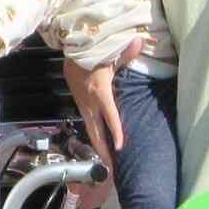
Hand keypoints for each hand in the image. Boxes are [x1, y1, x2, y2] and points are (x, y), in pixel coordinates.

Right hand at [63, 55, 124, 171]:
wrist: (70, 50)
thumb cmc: (92, 52)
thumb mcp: (109, 53)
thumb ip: (126, 52)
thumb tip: (138, 42)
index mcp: (100, 93)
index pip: (110, 117)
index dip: (116, 133)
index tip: (121, 148)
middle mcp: (90, 102)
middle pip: (96, 131)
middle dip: (103, 150)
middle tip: (110, 166)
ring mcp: (83, 103)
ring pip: (90, 128)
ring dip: (97, 144)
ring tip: (106, 159)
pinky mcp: (79, 102)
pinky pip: (87, 121)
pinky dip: (94, 133)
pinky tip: (100, 139)